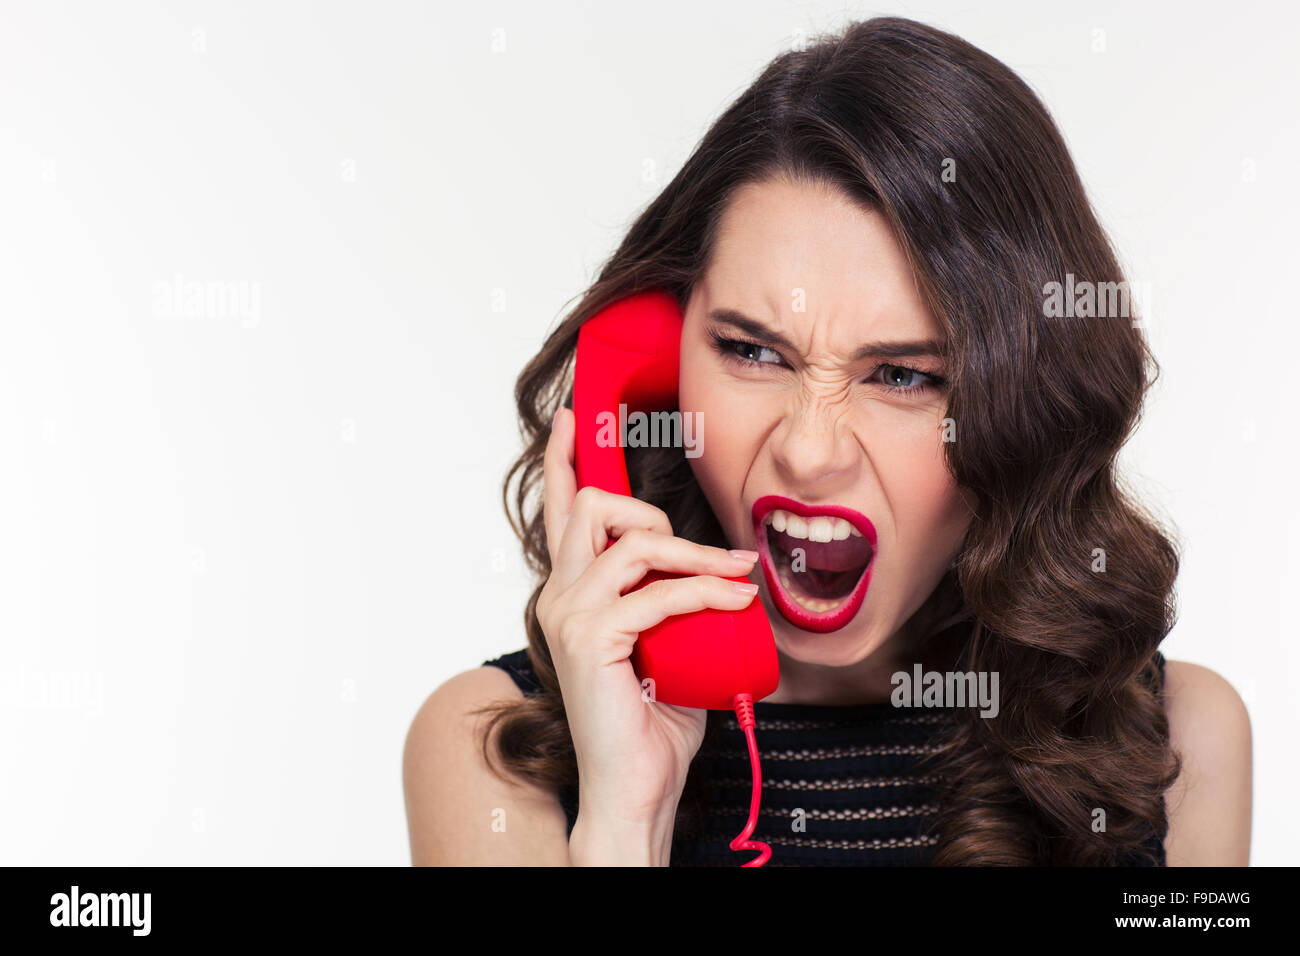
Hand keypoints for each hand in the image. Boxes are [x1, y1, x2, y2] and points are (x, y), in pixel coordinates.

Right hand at [536, 407, 760, 846]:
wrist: (638, 785)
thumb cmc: (654, 718)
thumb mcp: (668, 641)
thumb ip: (675, 598)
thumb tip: (723, 570)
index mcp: (573, 593)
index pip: (563, 513)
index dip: (567, 460)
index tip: (576, 418)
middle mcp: (561, 596)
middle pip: (596, 507)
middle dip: (657, 516)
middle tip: (706, 558)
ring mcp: (570, 616)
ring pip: (634, 544)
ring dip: (697, 557)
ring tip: (734, 580)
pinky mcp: (592, 638)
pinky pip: (658, 592)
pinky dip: (706, 592)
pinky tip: (733, 604)